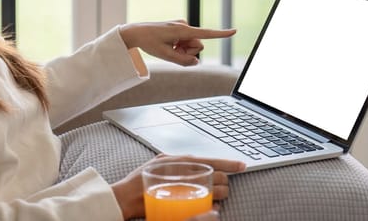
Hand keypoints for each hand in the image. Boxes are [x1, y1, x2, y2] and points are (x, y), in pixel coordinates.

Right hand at [110, 154, 245, 219]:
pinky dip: (212, 207)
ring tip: (220, 196)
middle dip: (225, 182)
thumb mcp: (159, 164)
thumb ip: (176, 162)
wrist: (125, 197)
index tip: (242, 166)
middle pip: (217, 175)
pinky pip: (206, 205)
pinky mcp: (180, 201)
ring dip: (221, 194)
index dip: (229, 163)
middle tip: (225, 186)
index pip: (210, 159)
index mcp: (179, 159)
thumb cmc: (140, 181)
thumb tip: (194, 164)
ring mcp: (182, 185)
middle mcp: (182, 170)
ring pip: (215, 190)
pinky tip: (212, 208)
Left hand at [119, 20, 236, 65]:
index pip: (206, 34)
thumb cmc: (149, 42)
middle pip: (198, 45)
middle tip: (173, 51)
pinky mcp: (180, 29)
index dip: (221, 34)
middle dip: (188, 52)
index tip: (234, 31)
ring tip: (169, 47)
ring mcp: (182, 27)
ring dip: (183, 50)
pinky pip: (186, 42)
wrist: (137, 32)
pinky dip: (179, 46)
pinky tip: (169, 44)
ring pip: (193, 45)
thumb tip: (196, 62)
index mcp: (182, 30)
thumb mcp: (165, 55)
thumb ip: (182, 61)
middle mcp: (185, 26)